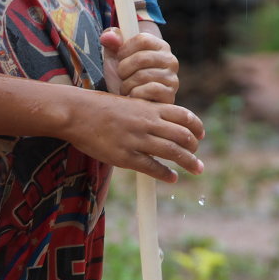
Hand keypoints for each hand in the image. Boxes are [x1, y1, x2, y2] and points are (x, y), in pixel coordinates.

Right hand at [66, 89, 203, 182]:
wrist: (77, 112)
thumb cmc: (99, 106)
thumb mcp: (129, 102)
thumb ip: (146, 111)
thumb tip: (160, 121)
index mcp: (148, 107)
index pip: (183, 115)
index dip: (196, 126)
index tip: (201, 135)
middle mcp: (147, 122)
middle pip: (182, 135)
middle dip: (194, 147)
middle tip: (197, 157)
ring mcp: (137, 139)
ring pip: (172, 151)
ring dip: (188, 161)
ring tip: (196, 168)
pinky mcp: (125, 156)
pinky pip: (152, 167)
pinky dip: (166, 173)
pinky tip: (172, 177)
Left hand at [100, 28, 179, 103]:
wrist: (129, 101)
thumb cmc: (124, 74)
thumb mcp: (115, 54)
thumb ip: (111, 39)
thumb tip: (108, 37)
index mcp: (159, 46)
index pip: (142, 39)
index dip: (125, 49)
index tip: (120, 58)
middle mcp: (170, 60)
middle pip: (141, 58)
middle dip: (123, 69)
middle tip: (122, 76)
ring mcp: (172, 79)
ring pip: (142, 76)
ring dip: (127, 84)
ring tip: (127, 88)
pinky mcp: (169, 96)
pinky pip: (150, 90)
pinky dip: (135, 94)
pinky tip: (133, 96)